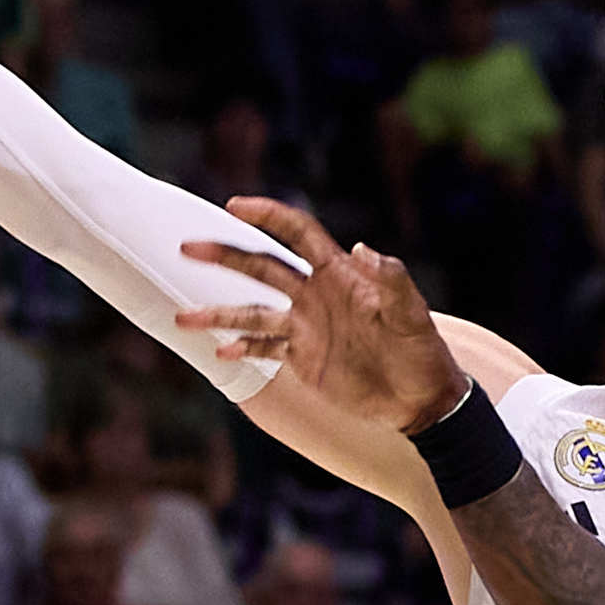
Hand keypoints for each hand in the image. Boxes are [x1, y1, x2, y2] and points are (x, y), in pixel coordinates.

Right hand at [174, 198, 462, 431]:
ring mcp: (305, 326)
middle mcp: (315, 294)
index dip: (268, 215)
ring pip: (252, 312)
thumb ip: (391, 280)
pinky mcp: (303, 357)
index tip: (233, 206)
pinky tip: (220, 352)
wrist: (420, 398)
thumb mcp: (412, 314)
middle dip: (224, 256)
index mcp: (339, 273)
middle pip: (262, 266)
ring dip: (218, 313)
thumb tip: (364, 249)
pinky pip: (264, 348)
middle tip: (187, 248)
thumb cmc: (421, 350)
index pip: (297, 233)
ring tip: (182, 318)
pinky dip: (241, 348)